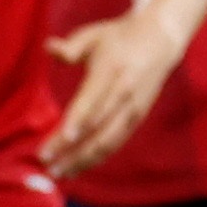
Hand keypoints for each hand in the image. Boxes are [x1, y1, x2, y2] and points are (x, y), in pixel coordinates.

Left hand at [42, 12, 187, 175]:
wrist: (160, 41)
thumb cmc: (119, 37)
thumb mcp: (94, 35)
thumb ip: (71, 46)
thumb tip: (48, 48)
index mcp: (111, 70)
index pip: (91, 102)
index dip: (76, 123)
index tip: (58, 140)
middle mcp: (124, 93)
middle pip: (97, 129)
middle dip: (72, 150)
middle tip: (47, 164)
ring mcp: (133, 108)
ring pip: (108, 142)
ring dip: (84, 160)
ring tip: (60, 172)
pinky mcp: (137, 118)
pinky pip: (116, 143)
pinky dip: (97, 157)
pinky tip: (79, 165)